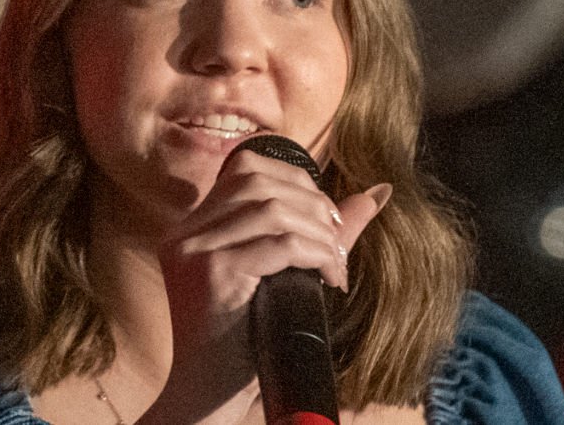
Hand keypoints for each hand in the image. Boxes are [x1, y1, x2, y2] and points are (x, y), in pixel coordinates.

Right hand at [140, 149, 389, 423]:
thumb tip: (376, 192)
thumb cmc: (246, 338)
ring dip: (319, 234)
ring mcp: (195, 249)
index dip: (295, 180)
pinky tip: (329, 278)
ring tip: (335, 263)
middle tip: (336, 241)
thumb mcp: (281, 274)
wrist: (209, 396)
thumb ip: (322, 229)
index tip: (325, 215)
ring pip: (274, 210)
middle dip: (312, 205)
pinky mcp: (212, 272)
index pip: (247, 168)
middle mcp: (186, 232)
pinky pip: (281, 244)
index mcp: (194, 227)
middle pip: (260, 182)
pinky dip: (316, 255)